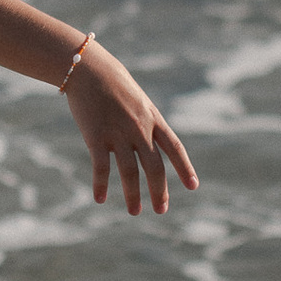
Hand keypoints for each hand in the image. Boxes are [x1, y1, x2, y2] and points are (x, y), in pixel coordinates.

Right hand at [63, 41, 198, 215]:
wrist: (87, 68)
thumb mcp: (137, 99)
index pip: (174, 147)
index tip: (193, 186)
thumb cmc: (112, 82)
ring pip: (130, 171)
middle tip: (161, 210)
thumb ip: (145, 121)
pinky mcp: (96, 136)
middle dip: (159, 190)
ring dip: (133, 195)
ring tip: (135, 212)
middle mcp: (139, 128)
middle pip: (154, 166)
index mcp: (153, 118)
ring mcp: (118, 133)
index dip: (184, 167)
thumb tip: (149, 142)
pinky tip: (100, 199)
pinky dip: (101, 185)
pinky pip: (101, 167)